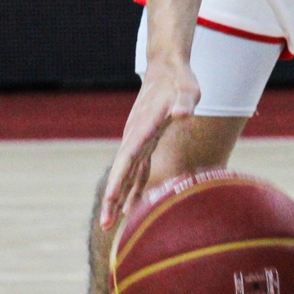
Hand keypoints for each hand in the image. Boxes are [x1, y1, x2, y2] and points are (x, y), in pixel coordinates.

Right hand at [99, 58, 200, 230]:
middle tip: (105, 227)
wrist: (166, 66)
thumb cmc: (180, 79)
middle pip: (121, 173)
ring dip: (120, 198)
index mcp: (142, 129)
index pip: (126, 160)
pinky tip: (134, 206)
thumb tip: (183, 113)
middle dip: (112, 200)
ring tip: (112, 225)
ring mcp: (139, 140)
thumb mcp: (188, 89)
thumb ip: (185, 101)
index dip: (117, 182)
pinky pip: (138, 169)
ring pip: (127, 175)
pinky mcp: (146, 141)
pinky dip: (134, 187)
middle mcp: (136, 137)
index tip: (109, 202)